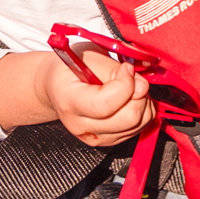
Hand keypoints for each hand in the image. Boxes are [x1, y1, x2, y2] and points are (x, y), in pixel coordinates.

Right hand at [39, 51, 154, 147]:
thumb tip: (142, 86)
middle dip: (139, 93)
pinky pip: (138, 129)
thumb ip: (116, 70)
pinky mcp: (107, 141)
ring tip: (129, 87)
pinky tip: (128, 99)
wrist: (57, 86)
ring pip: (138, 125)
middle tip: (131, 77)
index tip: (126, 68)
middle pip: (128, 118)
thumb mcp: (89, 57)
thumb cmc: (70, 69)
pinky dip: (141, 111)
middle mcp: (81, 125)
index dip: (125, 84)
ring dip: (142, 102)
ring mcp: (94, 137)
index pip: (106, 104)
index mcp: (70, 102)